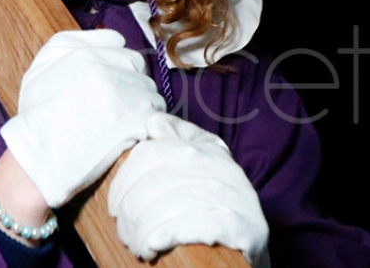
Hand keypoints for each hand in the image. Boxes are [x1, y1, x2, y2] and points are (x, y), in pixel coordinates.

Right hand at [0, 28, 165, 207]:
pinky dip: (146, 126)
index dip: (121, 72)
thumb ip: (72, 44)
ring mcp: (125, 93)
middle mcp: (107, 68)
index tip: (112, 89)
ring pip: (151, 94)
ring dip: (141, 108)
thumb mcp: (40, 69)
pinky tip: (128, 135)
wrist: (38, 159)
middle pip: (140, 72)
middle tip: (117, 108)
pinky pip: (156, 116)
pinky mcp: (138, 119)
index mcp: (84, 53)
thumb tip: (116, 39)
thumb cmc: (36, 117)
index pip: (124, 53)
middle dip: (132, 87)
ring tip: (120, 124)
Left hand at [108, 113, 268, 265]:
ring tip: (137, 245)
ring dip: (142, 230)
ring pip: (167, 208)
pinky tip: (154, 245)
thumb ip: (177, 138)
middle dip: (131, 212)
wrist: (254, 236)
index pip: (150, 155)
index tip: (115, 206)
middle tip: (124, 232)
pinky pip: (189, 227)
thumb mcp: (203, 160)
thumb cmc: (217, 198)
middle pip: (154, 184)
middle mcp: (220, 167)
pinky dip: (164, 236)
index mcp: (206, 148)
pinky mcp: (239, 225)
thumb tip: (153, 123)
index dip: (124, 182)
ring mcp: (231, 195)